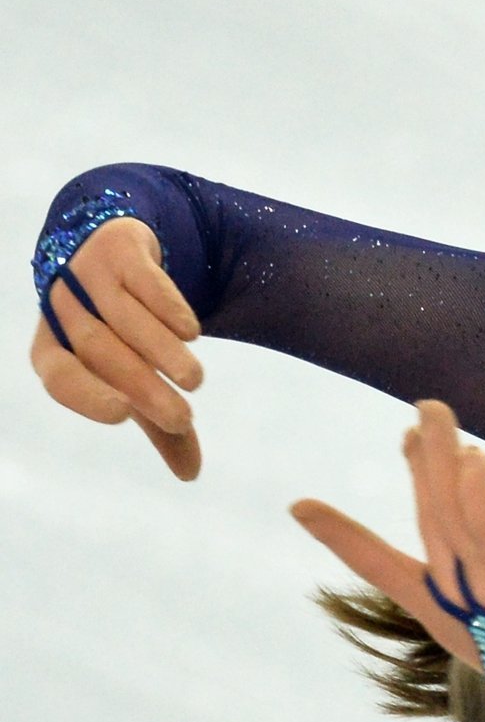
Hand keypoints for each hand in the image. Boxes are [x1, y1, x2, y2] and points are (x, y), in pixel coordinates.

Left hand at [28, 216, 205, 480]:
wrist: (118, 252)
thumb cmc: (123, 332)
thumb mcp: (136, 378)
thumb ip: (159, 422)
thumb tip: (190, 474)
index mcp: (53, 346)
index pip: (58, 375)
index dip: (85, 396)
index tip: (124, 416)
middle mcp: (64, 309)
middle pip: (98, 349)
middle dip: (141, 387)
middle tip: (183, 418)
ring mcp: (89, 275)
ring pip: (122, 317)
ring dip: (159, 351)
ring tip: (194, 381)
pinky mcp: (120, 248)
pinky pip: (143, 279)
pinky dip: (167, 306)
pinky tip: (191, 332)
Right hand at [290, 399, 484, 670]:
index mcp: (442, 609)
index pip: (380, 568)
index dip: (340, 538)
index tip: (300, 506)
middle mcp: (449, 597)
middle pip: (427, 516)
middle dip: (419, 464)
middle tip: (418, 420)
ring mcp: (476, 585)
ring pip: (447, 506)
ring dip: (438, 453)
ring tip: (431, 410)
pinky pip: (483, 520)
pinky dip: (473, 487)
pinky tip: (470, 454)